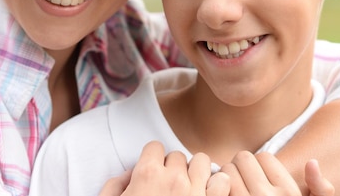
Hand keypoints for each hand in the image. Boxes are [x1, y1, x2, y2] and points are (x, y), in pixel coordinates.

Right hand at [99, 141, 230, 195]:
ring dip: (196, 172)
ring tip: (189, 189)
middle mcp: (175, 179)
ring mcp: (197, 193)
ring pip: (203, 162)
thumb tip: (131, 173)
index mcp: (148, 175)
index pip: (155, 148)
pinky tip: (207, 195)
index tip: (151, 175)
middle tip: (167, 188)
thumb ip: (116, 184)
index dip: (151, 161)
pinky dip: (217, 186)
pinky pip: (223, 181)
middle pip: (178, 156)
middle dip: (172, 168)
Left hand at [219, 152, 333, 195]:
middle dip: (241, 167)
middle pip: (243, 158)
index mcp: (288, 194)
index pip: (264, 157)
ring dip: (226, 176)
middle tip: (242, 181)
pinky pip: (215, 184)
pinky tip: (221, 194)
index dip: (260, 166)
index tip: (259, 179)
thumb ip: (321, 190)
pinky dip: (214, 186)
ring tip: (232, 189)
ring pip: (226, 169)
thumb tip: (312, 163)